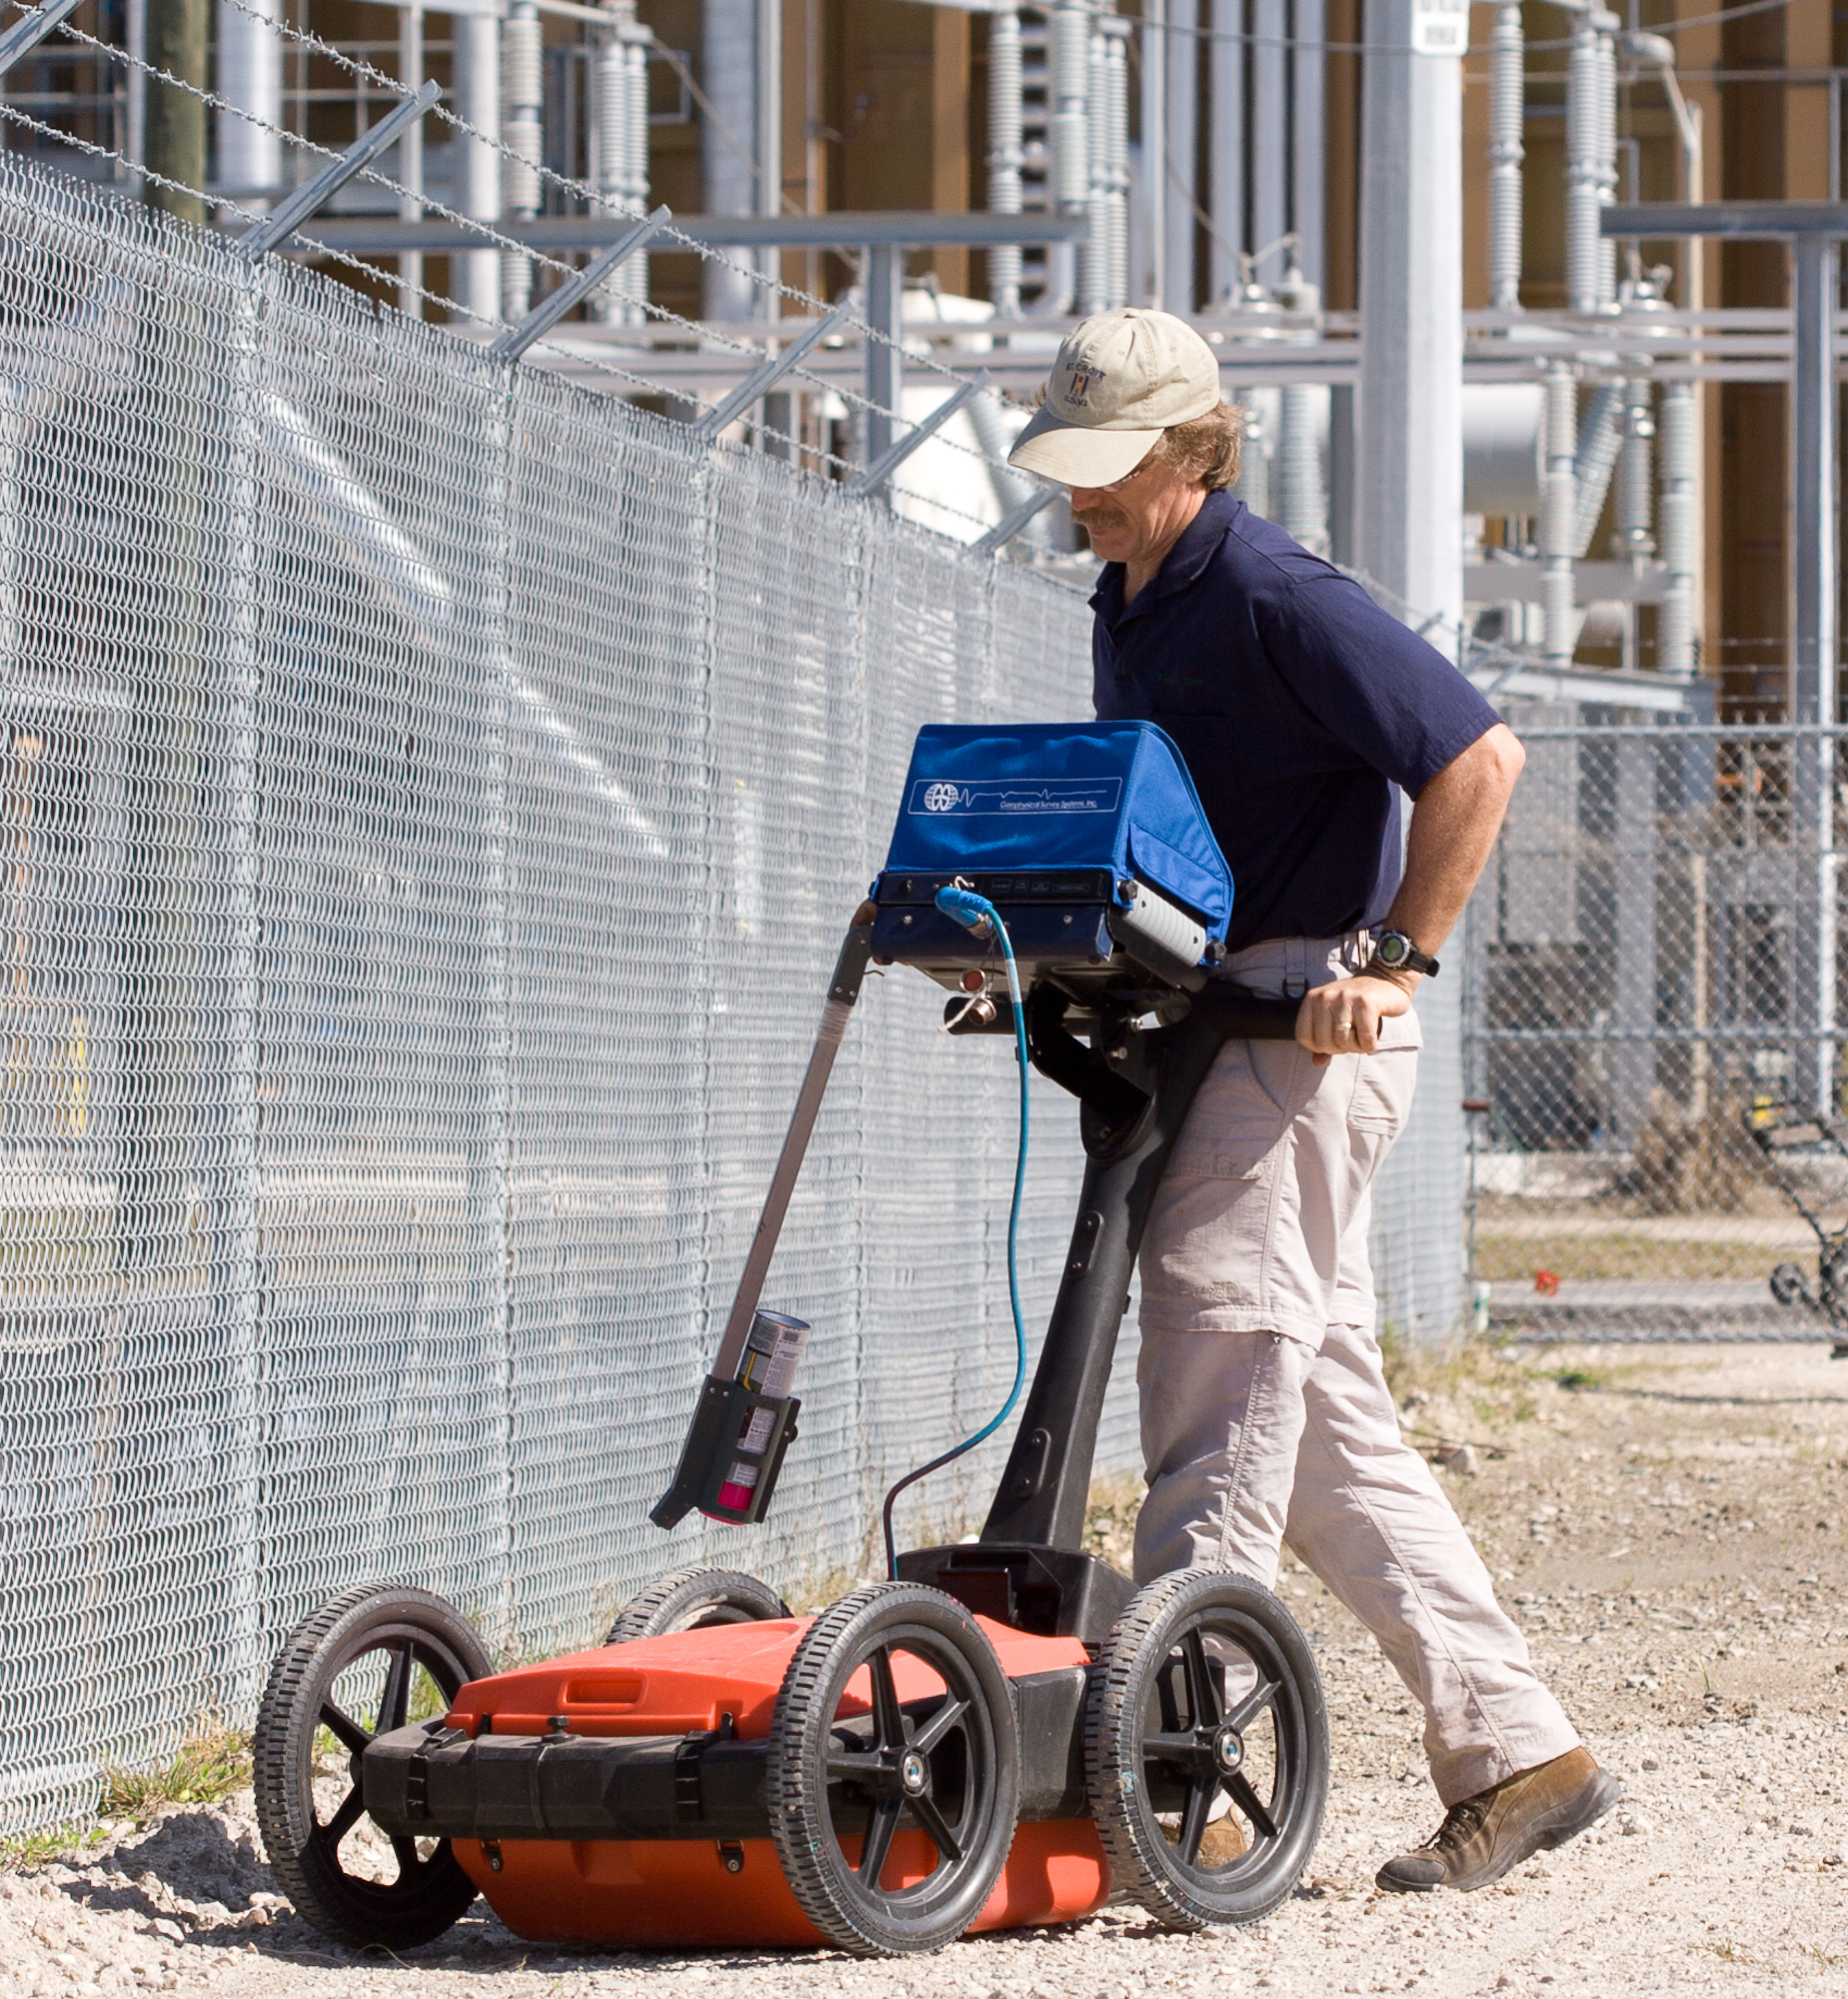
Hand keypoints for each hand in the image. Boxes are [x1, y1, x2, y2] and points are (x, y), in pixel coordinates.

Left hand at [1295, 973, 1414, 1065]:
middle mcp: (1325, 996)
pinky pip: (1365, 1038)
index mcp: (1312, 999)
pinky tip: (1373, 1035)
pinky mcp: (1366, 1002)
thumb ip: (1323, 1039)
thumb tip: (1316, 1062)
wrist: (1385, 979)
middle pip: (1323, 1043)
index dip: (1319, 1046)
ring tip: (1363, 1033)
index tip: (1334, 1040)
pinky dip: (1370, 1044)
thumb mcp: (1334, 1017)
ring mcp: (1345, 997)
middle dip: (1340, 1048)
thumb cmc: (1357, 1004)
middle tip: (1353, 1036)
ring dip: (1357, 1046)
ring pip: (1343, 1041)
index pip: (1303, 1036)